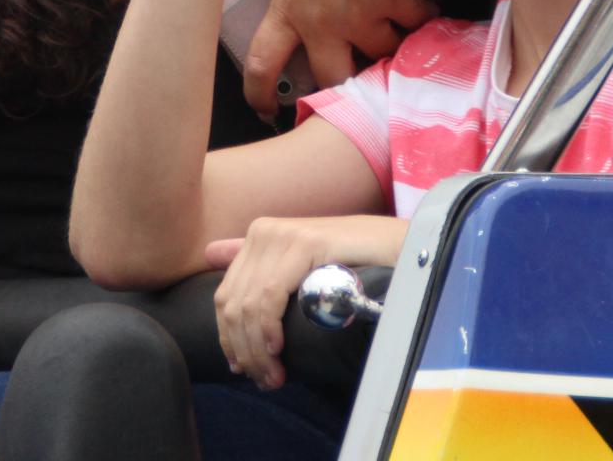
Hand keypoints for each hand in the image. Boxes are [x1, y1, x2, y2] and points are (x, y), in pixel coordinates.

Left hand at [206, 215, 408, 389]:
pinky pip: (270, 295)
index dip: (229, 339)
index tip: (243, 370)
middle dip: (244, 351)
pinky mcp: (304, 244)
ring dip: (257, 350)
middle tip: (265, 380)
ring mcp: (282, 235)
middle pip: (233, 304)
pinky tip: (279, 349)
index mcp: (259, 236)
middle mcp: (264, 232)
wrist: (401, 248)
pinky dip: (268, 328)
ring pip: (248, 305)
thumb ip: (258, 262)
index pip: (225, 297)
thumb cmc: (355, 263)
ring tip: (274, 375)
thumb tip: (210, 253)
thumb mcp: (302, 267)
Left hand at [230, 0, 436, 112]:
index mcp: (289, 10)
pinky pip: (416, 22)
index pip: (265, 63)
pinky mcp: (400, 1)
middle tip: (343, 79)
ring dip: (383, 48)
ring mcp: (366, 16)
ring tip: (388, 38)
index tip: (266, 108)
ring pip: (380, 54)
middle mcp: (327, 24)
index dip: (261, 93)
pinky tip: (422, 12)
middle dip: (340, 86)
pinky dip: (421, 19)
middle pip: (334, 79)